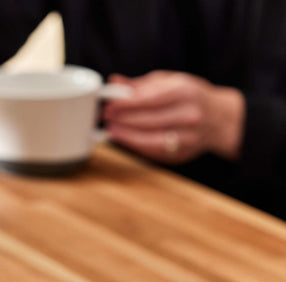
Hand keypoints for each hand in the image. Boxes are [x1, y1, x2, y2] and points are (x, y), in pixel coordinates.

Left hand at [103, 71, 244, 164]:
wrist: (220, 120)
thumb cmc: (191, 98)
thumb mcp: (170, 82)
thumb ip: (141, 84)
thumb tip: (115, 82)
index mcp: (186, 92)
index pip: (151, 98)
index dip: (127, 103)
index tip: (110, 104)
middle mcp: (189, 115)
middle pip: (149, 120)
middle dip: (123, 119)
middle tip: (106, 117)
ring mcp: (187, 137)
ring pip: (150, 140)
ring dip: (126, 136)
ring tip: (111, 130)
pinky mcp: (181, 154)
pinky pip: (153, 152)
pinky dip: (136, 146)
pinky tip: (124, 140)